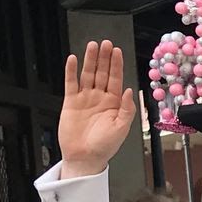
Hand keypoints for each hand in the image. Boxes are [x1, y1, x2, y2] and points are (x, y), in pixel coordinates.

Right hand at [59, 40, 136, 178]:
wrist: (85, 157)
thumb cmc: (105, 146)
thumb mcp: (122, 128)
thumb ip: (127, 109)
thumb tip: (130, 91)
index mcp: (114, 103)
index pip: (116, 79)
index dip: (116, 65)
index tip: (116, 51)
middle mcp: (100, 98)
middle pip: (102, 73)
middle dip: (104, 58)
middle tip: (105, 43)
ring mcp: (85, 98)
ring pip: (87, 74)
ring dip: (89, 60)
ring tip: (92, 46)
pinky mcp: (71, 102)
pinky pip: (71, 83)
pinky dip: (71, 71)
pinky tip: (73, 60)